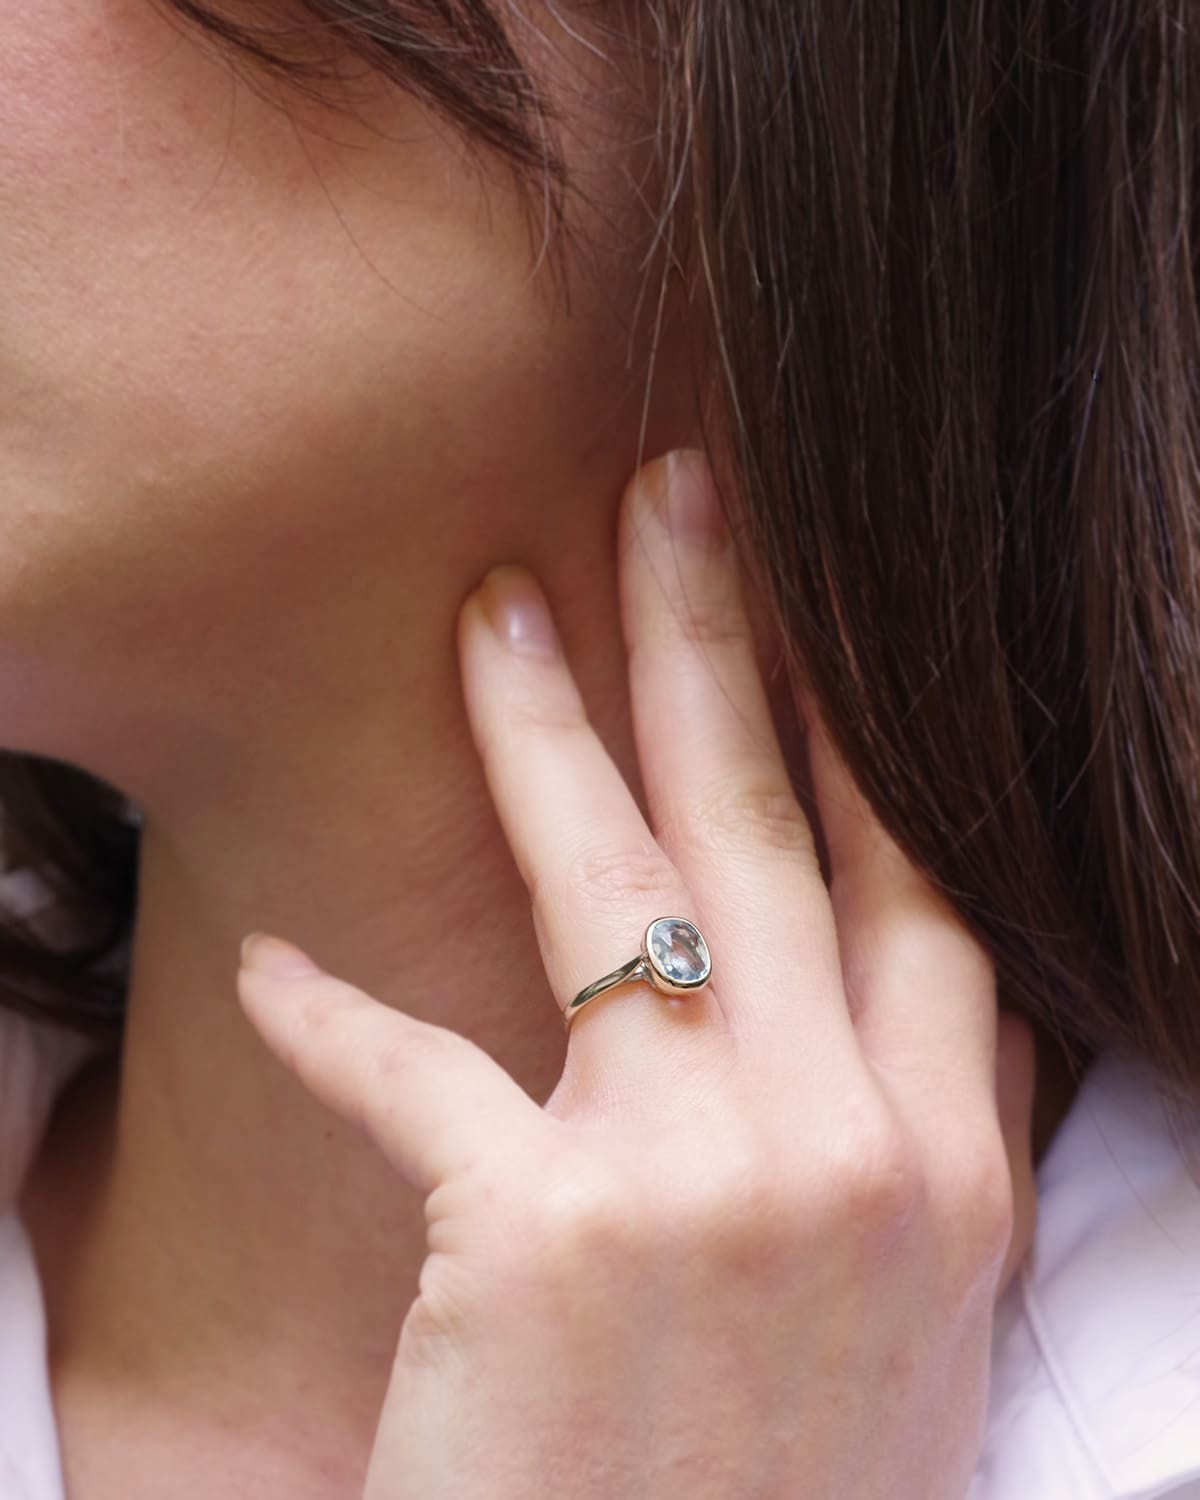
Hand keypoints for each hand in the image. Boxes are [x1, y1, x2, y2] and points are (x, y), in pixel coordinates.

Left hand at [236, 450, 1037, 1499]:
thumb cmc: (785, 1492)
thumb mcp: (905, 1314)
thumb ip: (891, 1140)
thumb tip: (860, 992)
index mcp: (947, 1168)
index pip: (915, 885)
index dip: (858, 726)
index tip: (805, 610)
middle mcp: (851, 1148)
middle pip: (775, 830)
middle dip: (721, 639)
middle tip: (672, 492)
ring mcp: (707, 1185)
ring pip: (621, 886)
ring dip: (544, 728)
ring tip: (494, 607)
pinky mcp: (545, 1243)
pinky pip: (421, 1075)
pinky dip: (335, 1016)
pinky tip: (270, 963)